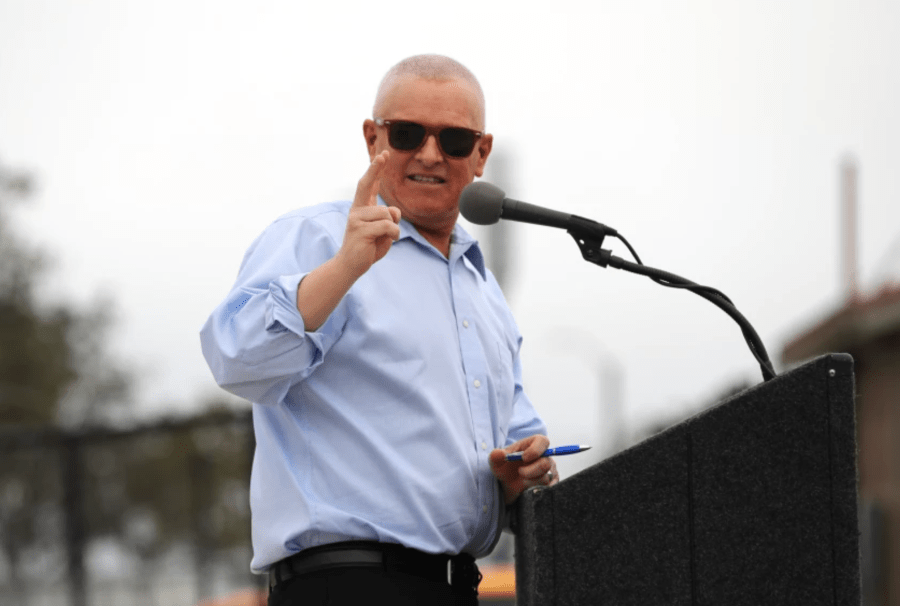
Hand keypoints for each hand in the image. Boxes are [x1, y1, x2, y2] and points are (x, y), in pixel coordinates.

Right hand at [335, 150, 401, 278]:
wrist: (351, 266)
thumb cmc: (368, 248)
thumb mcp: (383, 231)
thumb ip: (389, 219)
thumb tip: (392, 211)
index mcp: (361, 209)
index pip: (368, 185)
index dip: (375, 170)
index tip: (382, 155)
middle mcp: (356, 210)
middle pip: (366, 185)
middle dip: (375, 169)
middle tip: (383, 154)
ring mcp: (356, 219)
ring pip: (386, 213)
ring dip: (394, 226)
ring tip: (387, 237)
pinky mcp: (360, 230)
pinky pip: (387, 225)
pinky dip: (394, 233)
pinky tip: (390, 240)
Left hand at [489, 435, 559, 504]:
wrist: (507, 485)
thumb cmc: (504, 468)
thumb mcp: (495, 461)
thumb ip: (495, 456)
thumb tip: (500, 454)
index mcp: (532, 444)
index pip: (543, 441)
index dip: (535, 449)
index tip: (523, 458)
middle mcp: (544, 456)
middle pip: (546, 463)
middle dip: (531, 470)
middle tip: (520, 473)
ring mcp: (549, 470)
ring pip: (545, 478)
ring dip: (531, 482)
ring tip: (522, 481)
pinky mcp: (550, 483)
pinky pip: (549, 488)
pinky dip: (537, 490)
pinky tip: (528, 488)